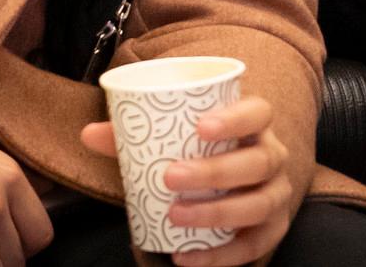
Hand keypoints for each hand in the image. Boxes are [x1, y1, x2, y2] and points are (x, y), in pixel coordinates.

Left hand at [81, 96, 294, 265]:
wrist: (230, 183)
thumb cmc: (199, 153)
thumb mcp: (172, 140)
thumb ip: (133, 136)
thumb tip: (89, 134)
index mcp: (254, 125)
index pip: (258, 113)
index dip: (236, 118)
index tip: (201, 127)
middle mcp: (272, 156)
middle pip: (257, 161)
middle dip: (216, 171)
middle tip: (171, 176)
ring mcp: (276, 194)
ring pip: (259, 204)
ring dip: (217, 212)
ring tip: (176, 215)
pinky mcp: (271, 229)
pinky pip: (253, 246)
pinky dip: (221, 255)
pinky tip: (186, 256)